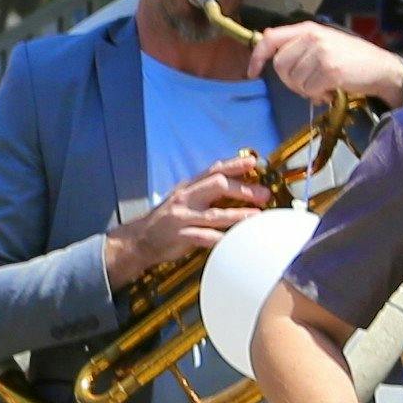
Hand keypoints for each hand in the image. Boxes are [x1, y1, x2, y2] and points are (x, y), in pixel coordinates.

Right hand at [101, 158, 265, 285]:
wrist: (139, 240)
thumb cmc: (167, 219)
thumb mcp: (184, 199)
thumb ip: (206, 192)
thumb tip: (236, 186)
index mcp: (189, 187)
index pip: (214, 169)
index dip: (234, 164)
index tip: (254, 162)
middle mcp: (186, 198)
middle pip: (217, 185)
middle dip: (242, 189)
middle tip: (263, 194)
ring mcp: (182, 217)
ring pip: (213, 214)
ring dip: (237, 214)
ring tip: (256, 216)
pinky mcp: (180, 236)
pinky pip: (203, 237)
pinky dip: (218, 238)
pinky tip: (231, 240)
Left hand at [244, 17, 402, 103]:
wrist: (381, 68)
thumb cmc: (352, 58)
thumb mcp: (324, 42)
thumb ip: (298, 43)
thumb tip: (267, 41)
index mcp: (308, 29)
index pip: (270, 38)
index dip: (257, 57)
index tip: (252, 72)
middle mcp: (313, 38)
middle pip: (280, 66)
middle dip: (291, 81)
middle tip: (309, 83)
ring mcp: (321, 53)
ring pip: (294, 81)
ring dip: (307, 89)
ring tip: (325, 84)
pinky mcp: (330, 70)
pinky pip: (309, 91)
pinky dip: (319, 95)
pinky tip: (332, 89)